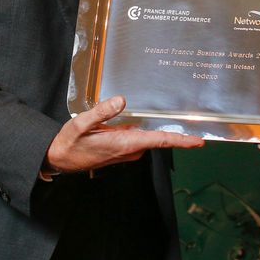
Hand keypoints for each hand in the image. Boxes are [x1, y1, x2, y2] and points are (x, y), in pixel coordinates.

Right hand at [46, 96, 202, 172]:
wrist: (60, 159)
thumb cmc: (70, 143)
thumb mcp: (80, 124)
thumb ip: (101, 112)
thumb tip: (121, 100)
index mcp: (123, 143)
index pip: (158, 141)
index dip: (179, 140)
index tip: (198, 142)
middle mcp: (129, 150)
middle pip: (159, 139)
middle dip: (178, 134)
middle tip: (199, 125)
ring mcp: (127, 151)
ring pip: (150, 138)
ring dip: (164, 132)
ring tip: (181, 120)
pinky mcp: (123, 149)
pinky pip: (141, 138)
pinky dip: (149, 131)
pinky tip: (151, 120)